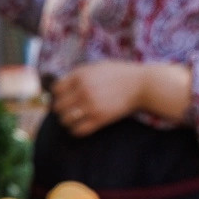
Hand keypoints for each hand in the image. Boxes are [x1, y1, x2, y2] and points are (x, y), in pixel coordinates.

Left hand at [51, 62, 193, 134]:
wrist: (142, 85)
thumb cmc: (119, 75)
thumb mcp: (96, 67)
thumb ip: (78, 76)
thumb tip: (59, 88)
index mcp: (80, 75)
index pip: (56, 90)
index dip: (59, 95)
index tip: (66, 97)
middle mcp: (83, 90)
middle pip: (58, 106)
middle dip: (62, 109)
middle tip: (70, 110)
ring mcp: (91, 105)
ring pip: (65, 120)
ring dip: (68, 121)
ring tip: (75, 119)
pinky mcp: (100, 118)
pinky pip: (78, 130)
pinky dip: (76, 130)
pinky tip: (82, 126)